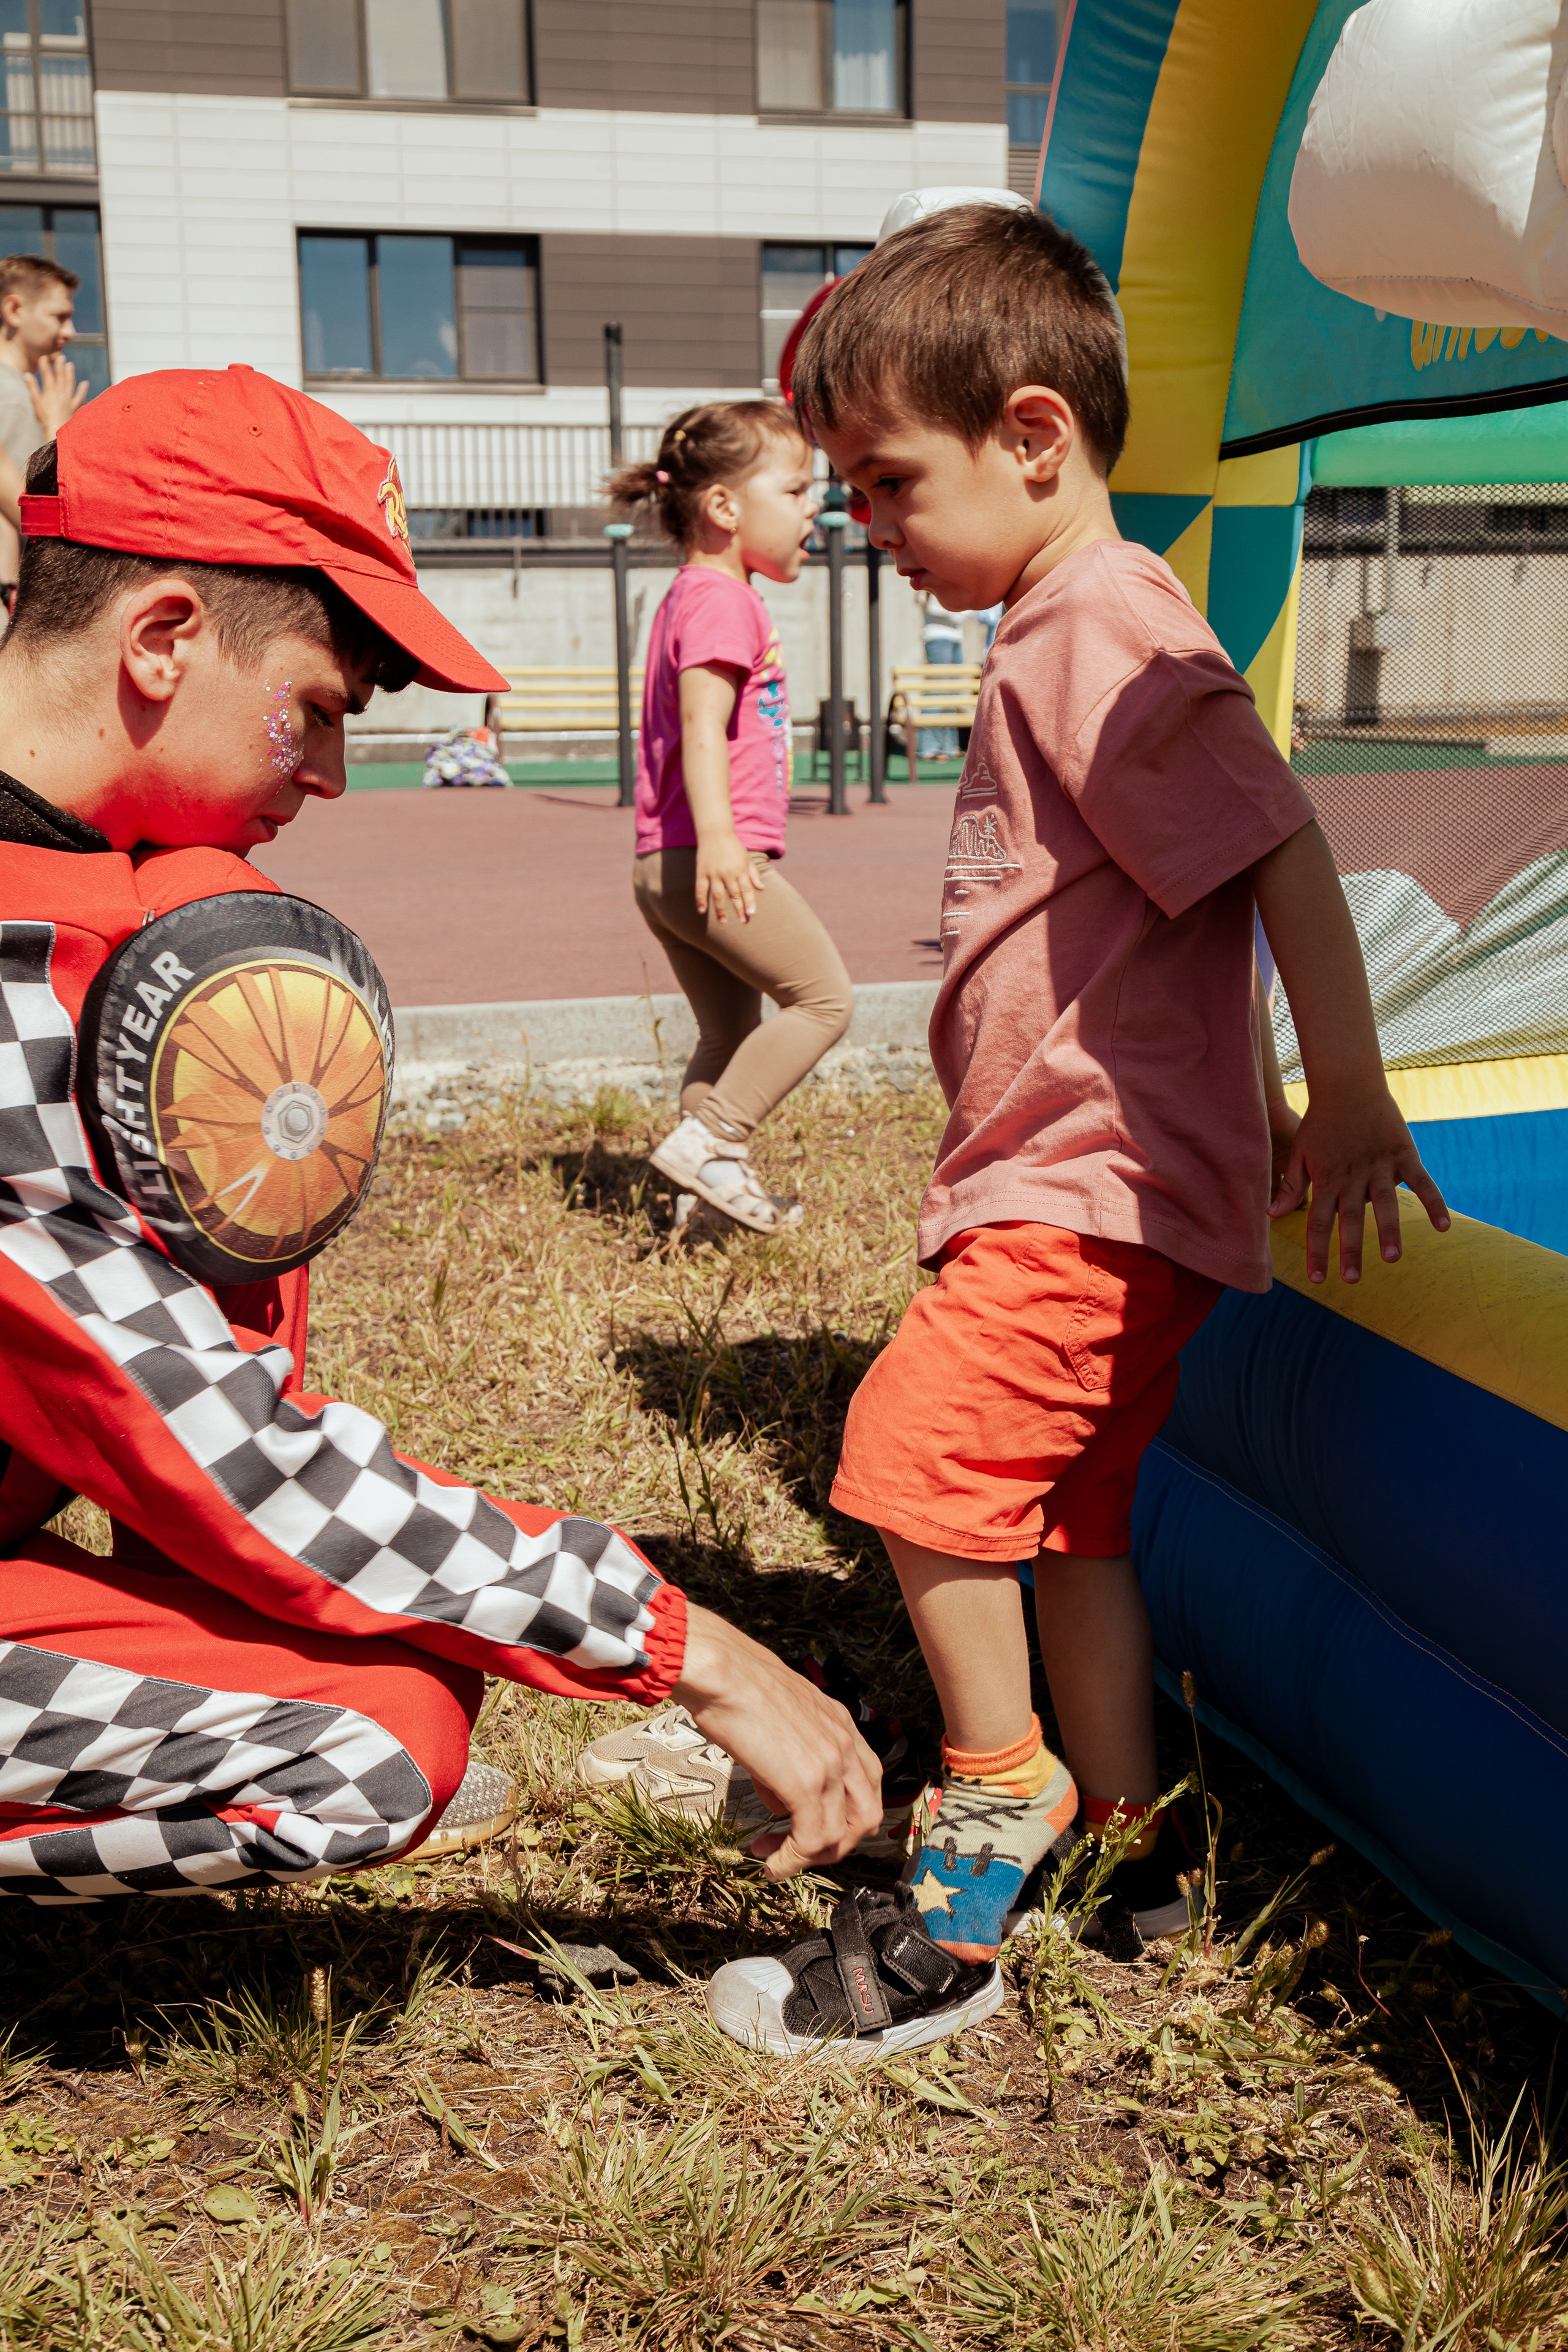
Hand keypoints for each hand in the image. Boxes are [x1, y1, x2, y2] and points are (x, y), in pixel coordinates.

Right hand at [28, 352, 87, 437]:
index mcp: (50, 392)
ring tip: (70, 364)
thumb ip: (32, 388)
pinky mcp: (74, 408)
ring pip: (70, 384)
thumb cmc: (45, 418)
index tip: (43, 357)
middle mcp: (61, 394)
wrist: (57, 430)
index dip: (45, 366)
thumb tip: (27, 375)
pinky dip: (83, 390)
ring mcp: (68, 400)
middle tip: (60, 357)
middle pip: (60, 377)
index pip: (47, 376)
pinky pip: (80, 397)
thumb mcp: (36, 402)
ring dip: (70, 374)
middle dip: (59, 366)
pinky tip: (86, 383)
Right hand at [670, 1603, 882, 1876]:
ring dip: (809, 1856)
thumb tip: (780, 1799)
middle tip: (799, 1850)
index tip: (805, 1824)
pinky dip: (792, 1862)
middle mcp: (845, 1743)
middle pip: (866, 1814)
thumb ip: (790, 1757)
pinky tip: (771, 1865)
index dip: (842, 1813)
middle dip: (835, 1842)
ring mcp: (830, 1765)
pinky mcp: (806, 1785)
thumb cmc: (734, 1685)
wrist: (719, 1671)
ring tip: (774, 1858)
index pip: (865, 1783)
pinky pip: (811, 1840)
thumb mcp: (779, 1718)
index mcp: (841, 1723)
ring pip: (841, 1834)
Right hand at [695, 829, 759, 924]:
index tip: (752, 913)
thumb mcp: (747, 858)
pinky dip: (701, 900)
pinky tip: (702, 911)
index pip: (746, 889)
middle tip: (743, 921)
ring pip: (718, 895)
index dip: (749, 902)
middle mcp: (728, 873)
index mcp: (740, 869)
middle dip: (739, 909)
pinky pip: (701, 888)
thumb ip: (754, 873)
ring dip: (721, 910)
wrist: (715, 832)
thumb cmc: (733, 846)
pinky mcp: (702, 872)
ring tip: (723, 922)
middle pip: (734, 895)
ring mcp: (714, 873)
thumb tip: (761, 888)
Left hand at [1268, 1080, 1449, 1281]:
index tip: (1318, 1279)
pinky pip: (1422, 1182)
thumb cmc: (1321, 1121)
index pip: (1318, 1223)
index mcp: (1326, 1179)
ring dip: (1388, 1232)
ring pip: (1384, 1204)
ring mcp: (1380, 1166)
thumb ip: (1290, 1186)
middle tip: (1352, 1280)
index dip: (1317, 1252)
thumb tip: (1271, 1216)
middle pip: (1349, 1219)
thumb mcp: (1300, 1152)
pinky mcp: (1404, 1154)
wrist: (1348, 1084)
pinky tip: (1444, 1227)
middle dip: (1349, 1251)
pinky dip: (1434, 1203)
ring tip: (1391, 1258)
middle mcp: (1353, 1176)